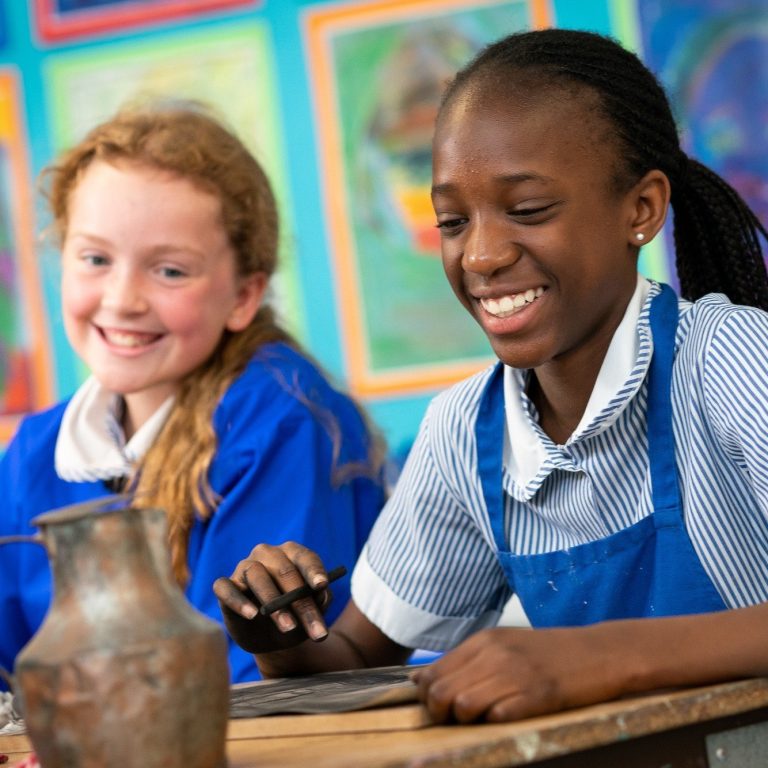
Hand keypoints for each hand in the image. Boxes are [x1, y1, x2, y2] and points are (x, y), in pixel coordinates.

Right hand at [213, 542, 334, 653]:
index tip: (322, 585)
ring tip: (288, 626)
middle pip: (284, 571)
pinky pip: (226, 588)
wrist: (271, 638)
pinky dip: (238, 601)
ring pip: (257, 576)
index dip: (314, 571)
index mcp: (292, 553)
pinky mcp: (224, 586)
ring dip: (273, 602)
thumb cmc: (296, 615)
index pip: (305, 558)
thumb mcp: (312, 611)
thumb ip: (320, 600)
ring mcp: (244, 567)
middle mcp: (268, 554)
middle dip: (300, 601)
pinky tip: (252, 615)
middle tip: (314, 629)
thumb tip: (320, 594)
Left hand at [411, 625, 625, 722]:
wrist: (599, 652)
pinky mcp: (538, 695)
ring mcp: (516, 674)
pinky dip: (497, 723)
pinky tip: (508, 718)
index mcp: (483, 642)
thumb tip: (418, 680)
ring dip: (467, 721)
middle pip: (441, 692)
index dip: (427, 697)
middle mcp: (494, 654)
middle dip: (441, 714)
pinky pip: (498, 717)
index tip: (441, 708)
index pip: (432, 673)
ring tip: (484, 719)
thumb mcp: (502, 646)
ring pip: (463, 706)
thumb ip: (462, 662)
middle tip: (459, 720)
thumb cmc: (547, 653)